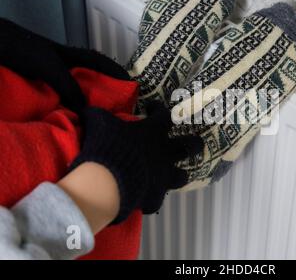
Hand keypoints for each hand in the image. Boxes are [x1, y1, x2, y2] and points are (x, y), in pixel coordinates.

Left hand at [0, 18, 129, 113]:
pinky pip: (59, 99)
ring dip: (84, 103)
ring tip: (96, 119)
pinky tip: (69, 119)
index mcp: (73, 57)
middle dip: (104, 93)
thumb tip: (85, 111)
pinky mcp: (40, 86)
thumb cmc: (24, 50)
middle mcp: (66, 66)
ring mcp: (53, 76)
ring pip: (75, 91)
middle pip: (91, 80)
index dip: (118, 73)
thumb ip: (70, 87)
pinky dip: (66, 108)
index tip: (132, 86)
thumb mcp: (52, 68)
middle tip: (115, 110)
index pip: (103, 63)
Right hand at [70, 101, 201, 222]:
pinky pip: (156, 200)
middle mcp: (164, 152)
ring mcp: (163, 175)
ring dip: (179, 174)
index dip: (160, 110)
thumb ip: (99, 115)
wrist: (107, 180)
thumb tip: (88, 110)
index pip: (164, 115)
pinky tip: (146, 199)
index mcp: (153, 132)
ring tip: (176, 174)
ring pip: (182, 176)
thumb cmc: (106, 145)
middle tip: (193, 141)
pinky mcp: (155, 196)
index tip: (153, 108)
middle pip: (190, 146)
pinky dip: (151, 199)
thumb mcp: (99, 122)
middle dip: (194, 142)